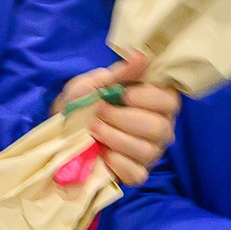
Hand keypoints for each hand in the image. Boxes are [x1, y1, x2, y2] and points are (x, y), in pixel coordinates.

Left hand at [54, 57, 178, 184]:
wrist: (60, 130)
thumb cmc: (83, 102)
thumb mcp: (96, 83)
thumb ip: (120, 74)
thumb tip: (141, 56)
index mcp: (156, 101)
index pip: (170, 101)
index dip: (147, 98)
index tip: (122, 94)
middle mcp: (160, 127)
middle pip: (160, 128)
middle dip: (123, 119)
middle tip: (99, 112)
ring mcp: (151, 153)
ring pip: (147, 150)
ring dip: (114, 138)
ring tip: (94, 130)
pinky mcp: (138, 173)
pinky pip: (137, 173)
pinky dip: (117, 163)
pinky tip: (103, 153)